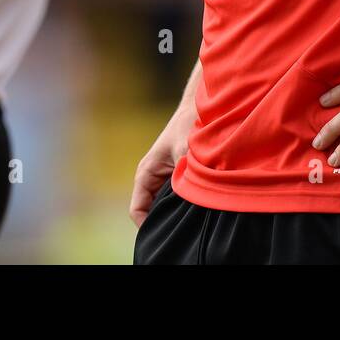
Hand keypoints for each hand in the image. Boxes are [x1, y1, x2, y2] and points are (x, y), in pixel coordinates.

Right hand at [129, 110, 191, 227]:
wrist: (201, 107)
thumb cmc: (189, 125)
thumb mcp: (186, 152)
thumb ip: (184, 176)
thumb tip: (189, 198)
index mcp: (146, 173)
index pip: (137, 211)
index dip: (149, 226)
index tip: (168, 233)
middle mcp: (151, 178)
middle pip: (151, 212)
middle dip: (165, 221)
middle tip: (184, 226)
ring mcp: (163, 178)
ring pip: (165, 206)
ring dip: (177, 211)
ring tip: (193, 214)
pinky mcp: (176, 177)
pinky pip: (176, 199)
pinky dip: (186, 203)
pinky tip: (200, 203)